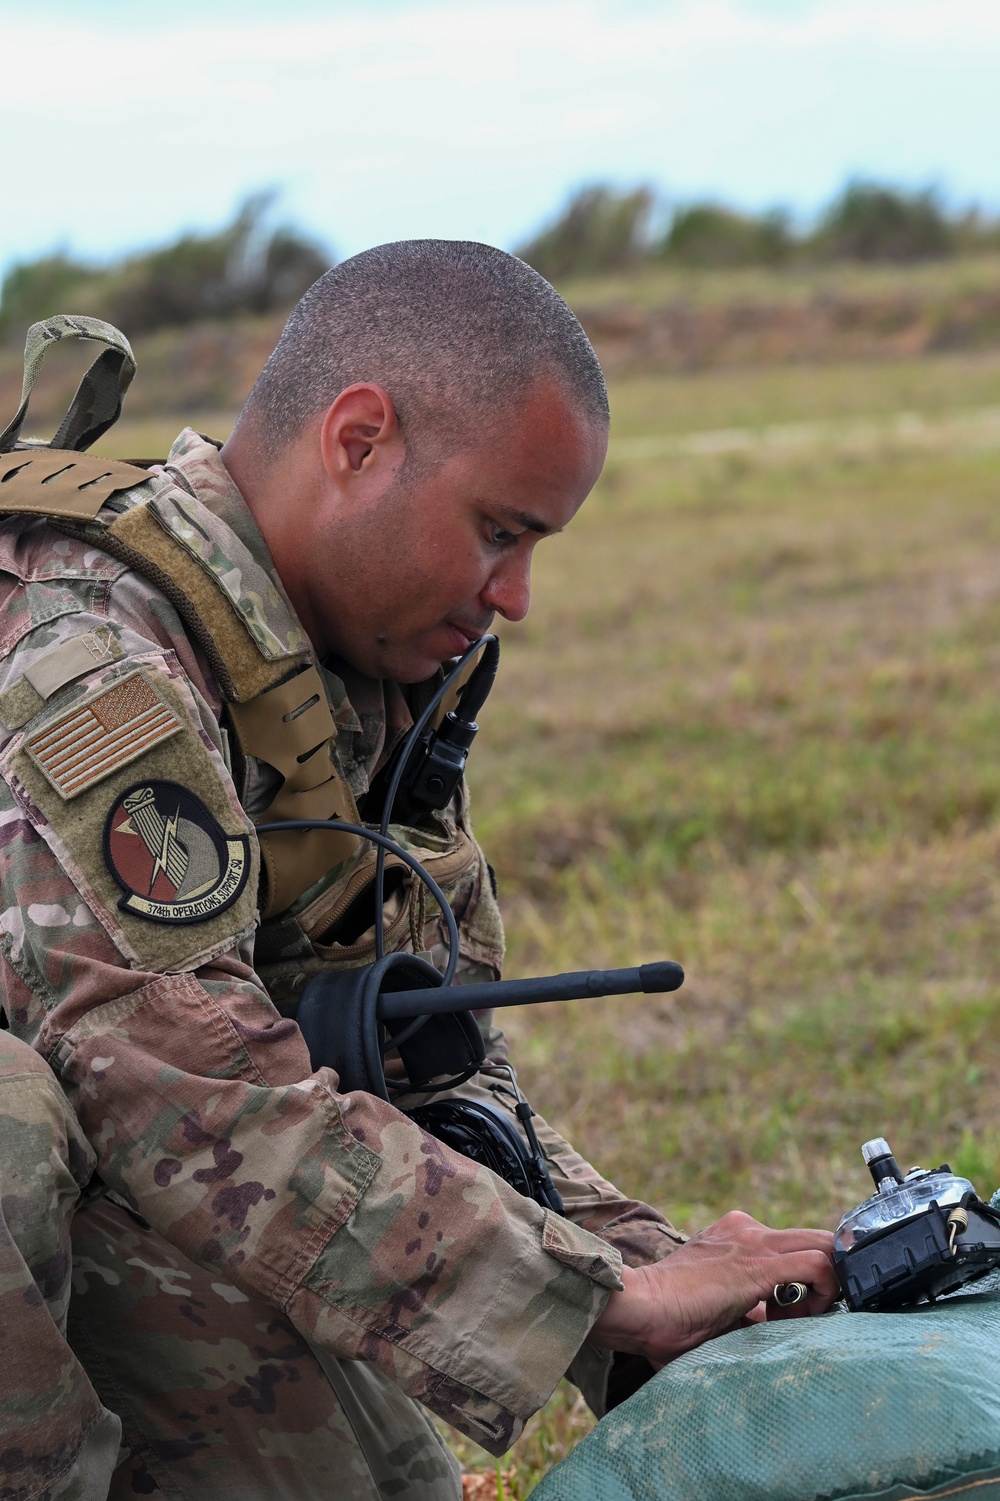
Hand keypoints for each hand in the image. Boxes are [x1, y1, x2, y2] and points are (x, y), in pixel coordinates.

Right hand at [589, 1210, 837, 1366]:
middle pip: (817, 1238)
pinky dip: (823, 1293)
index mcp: (734, 1235)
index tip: (790, 1316)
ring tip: (797, 1318)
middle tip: (808, 1314)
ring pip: (825, 1245)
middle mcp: (747, 1228)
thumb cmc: (667, 1320)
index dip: (805, 1282)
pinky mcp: (758, 1263)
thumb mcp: (718, 1308)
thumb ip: (748, 1310)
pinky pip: (817, 1265)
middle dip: (826, 1278)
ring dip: (826, 1287)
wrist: (639, 1308)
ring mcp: (753, 1240)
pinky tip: (795, 1318)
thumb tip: (776, 1326)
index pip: (793, 1245)